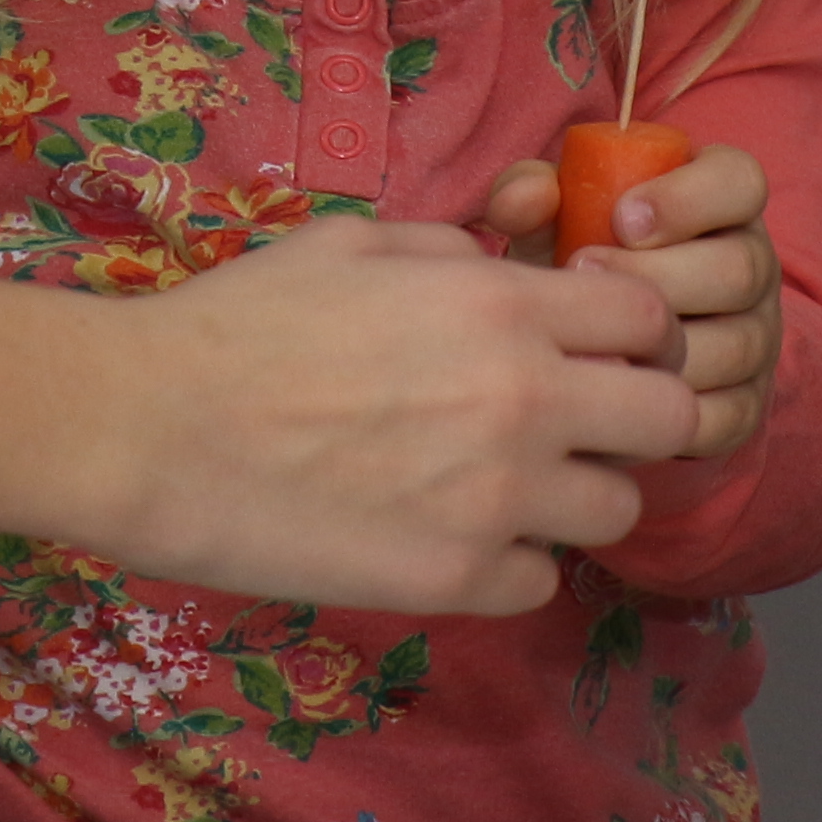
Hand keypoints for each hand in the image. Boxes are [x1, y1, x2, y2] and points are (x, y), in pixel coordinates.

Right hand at [74, 214, 695, 614]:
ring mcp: (497, 497)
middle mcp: (524, 397)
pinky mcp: (456, 579)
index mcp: (502, 304)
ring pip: (619, 509)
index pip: (650, 321)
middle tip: (575, 424)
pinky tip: (451, 534)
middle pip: (670, 418)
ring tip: (507, 485)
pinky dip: (511, 562)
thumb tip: (504, 267)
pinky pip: (541, 580)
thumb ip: (455, 253)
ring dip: (577, 495)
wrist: (151, 428)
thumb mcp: (355, 241)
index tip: (589, 348)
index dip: (628, 334)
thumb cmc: (240, 322)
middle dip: (634, 417)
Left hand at [480, 143, 782, 464]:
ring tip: (589, 340)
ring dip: (660, 349)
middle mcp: (754, 266)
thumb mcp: (555, 218)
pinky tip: (611, 396)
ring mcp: (758, 338)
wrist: (596, 341)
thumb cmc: (579, 254)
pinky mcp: (747, 404)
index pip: (741, 183)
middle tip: (584, 271)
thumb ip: (534, 194)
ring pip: (735, 346)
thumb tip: (523, 201)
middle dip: (660, 276)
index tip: (620, 217)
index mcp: (725, 201)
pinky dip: (667, 411)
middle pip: (739, 270)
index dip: (689, 198)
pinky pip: (726, 415)